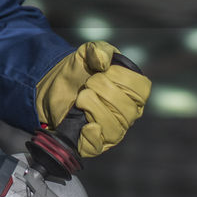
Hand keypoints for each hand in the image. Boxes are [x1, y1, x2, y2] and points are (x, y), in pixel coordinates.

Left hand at [35, 41, 151, 157]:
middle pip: (128, 109)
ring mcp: (112, 130)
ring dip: (96, 109)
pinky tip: (85, 124)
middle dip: (105, 92)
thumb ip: (99, 50)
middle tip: (88, 83)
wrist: (54, 84)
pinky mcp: (93, 143)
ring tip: (81, 97)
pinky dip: (93, 136)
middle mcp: (127, 114)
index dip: (124, 79)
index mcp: (133, 92)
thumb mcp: (87, 52)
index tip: (106, 71)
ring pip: (115, 128)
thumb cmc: (79, 70)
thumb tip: (104, 62)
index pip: (141, 90)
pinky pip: (98, 146)